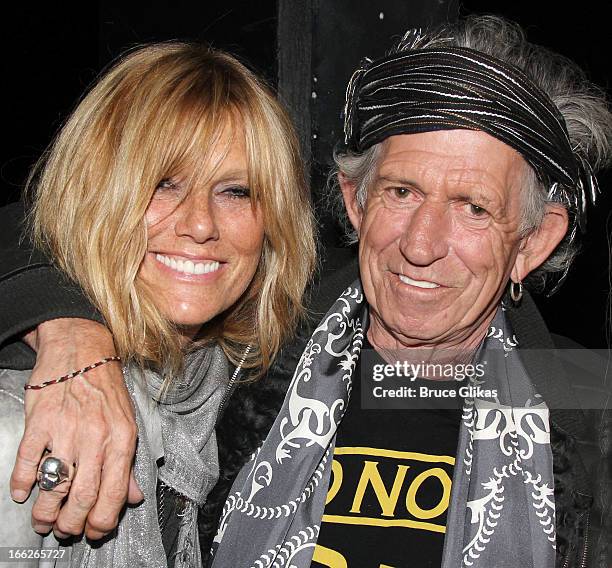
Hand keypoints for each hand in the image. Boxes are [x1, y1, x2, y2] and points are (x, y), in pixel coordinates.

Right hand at [11, 318, 143, 539]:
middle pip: (84, 496)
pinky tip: (23, 492)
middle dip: (73, 523)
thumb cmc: (106, 386)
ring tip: (44, 520)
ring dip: (47, 511)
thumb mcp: (127, 422)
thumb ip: (128, 463)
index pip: (113, 493)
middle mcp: (96, 437)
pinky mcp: (40, 422)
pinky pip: (27, 462)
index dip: (102, 521)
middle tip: (66, 530)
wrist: (82, 349)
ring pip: (55, 485)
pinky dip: (22, 484)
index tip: (95, 531)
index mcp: (122, 438)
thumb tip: (132, 497)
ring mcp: (66, 430)